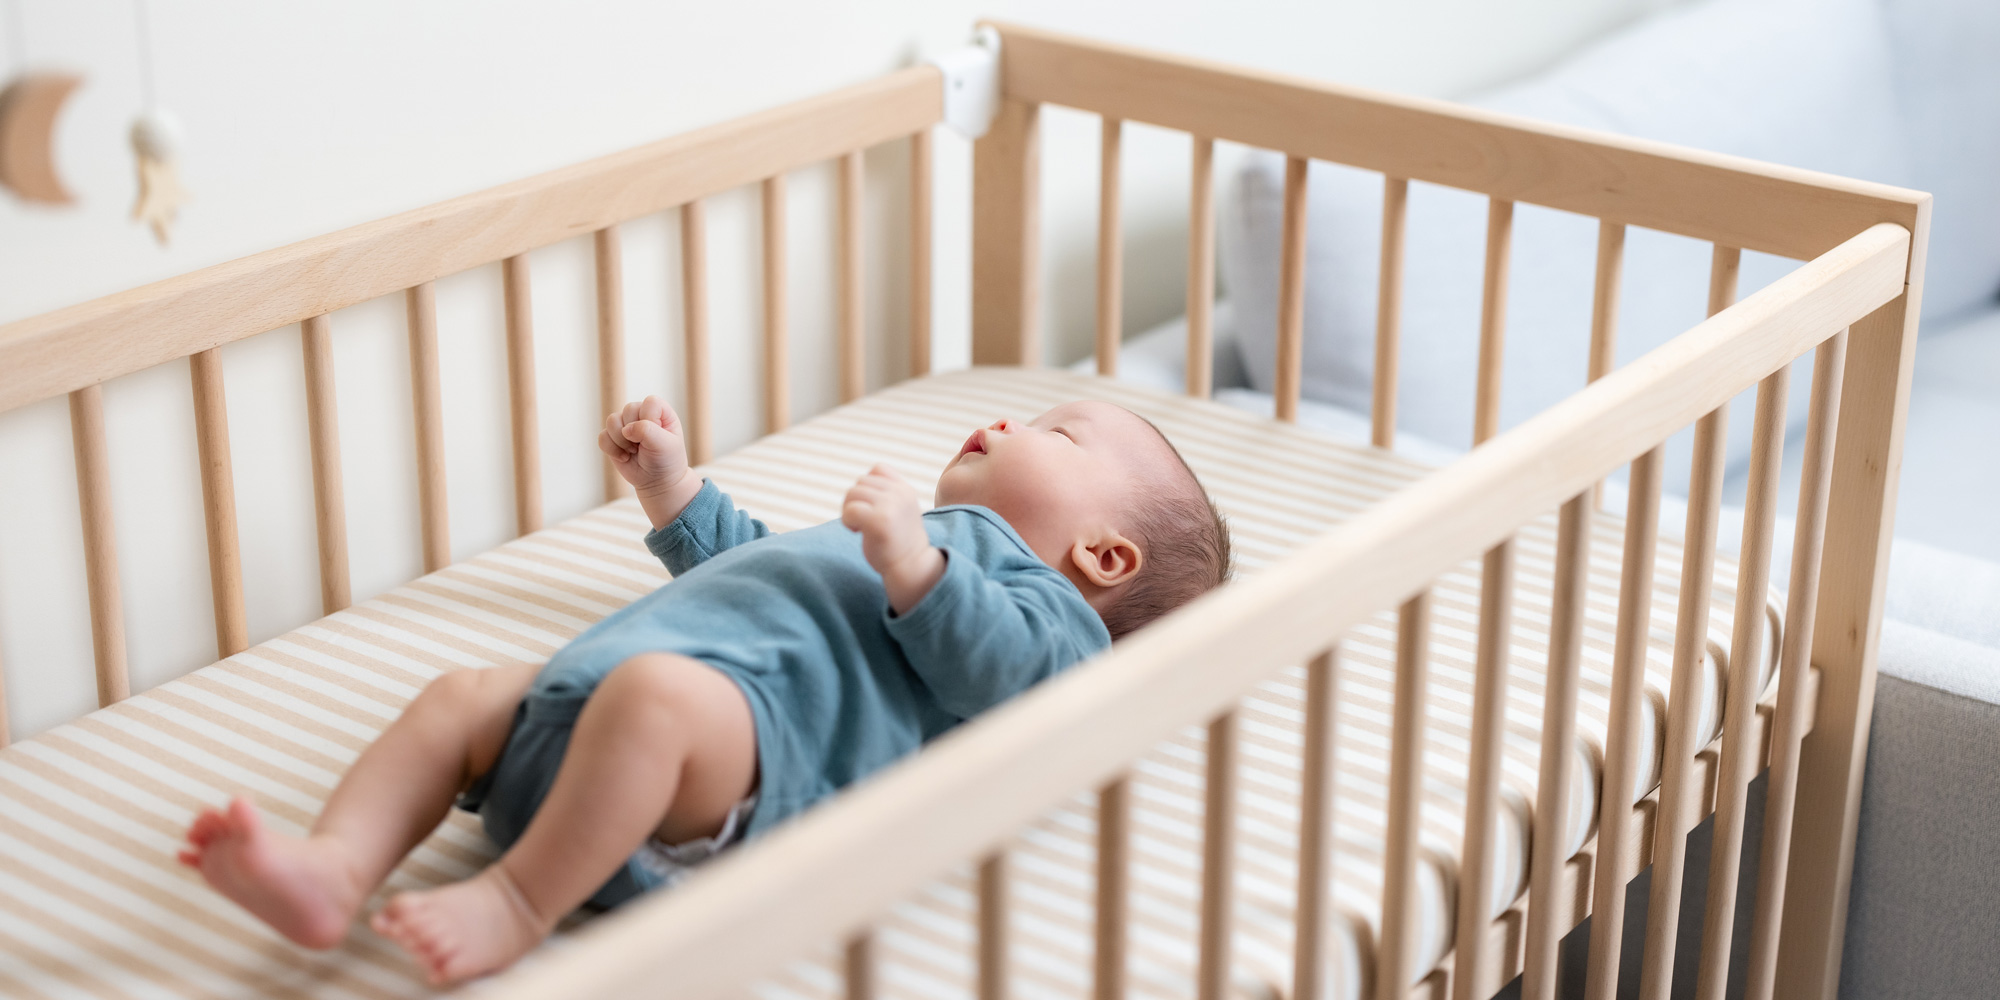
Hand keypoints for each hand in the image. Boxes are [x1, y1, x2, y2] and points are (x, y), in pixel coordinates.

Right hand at [600, 396, 702, 526]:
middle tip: (644, 447)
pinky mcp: (613, 438)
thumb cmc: (666, 460)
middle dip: (634, 433)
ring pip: (612, 421)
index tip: (657, 437)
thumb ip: (647, 431)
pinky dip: (612, 450)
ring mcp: (625, 425)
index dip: (650, 420)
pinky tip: (624, 457)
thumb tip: (626, 429)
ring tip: (633, 451)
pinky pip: (603, 437)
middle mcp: (641, 414)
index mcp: (660, 411)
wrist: (657, 481)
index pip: (650, 402)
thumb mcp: (664, 445)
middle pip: (628, 410)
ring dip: (621, 441)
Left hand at [842, 465, 945, 613]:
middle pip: (860, 483)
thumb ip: (885, 493)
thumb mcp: (900, 509)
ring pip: (852, 494)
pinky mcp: (879, 522)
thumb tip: (858, 484)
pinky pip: (849, 511)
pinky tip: (858, 532)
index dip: (868, 487)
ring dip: (850, 511)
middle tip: (865, 522)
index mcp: (905, 489)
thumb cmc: (899, 540)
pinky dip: (847, 522)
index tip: (874, 507)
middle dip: (856, 501)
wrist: (911, 567)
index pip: (877, 469)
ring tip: (862, 527)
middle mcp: (899, 494)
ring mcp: (890, 506)